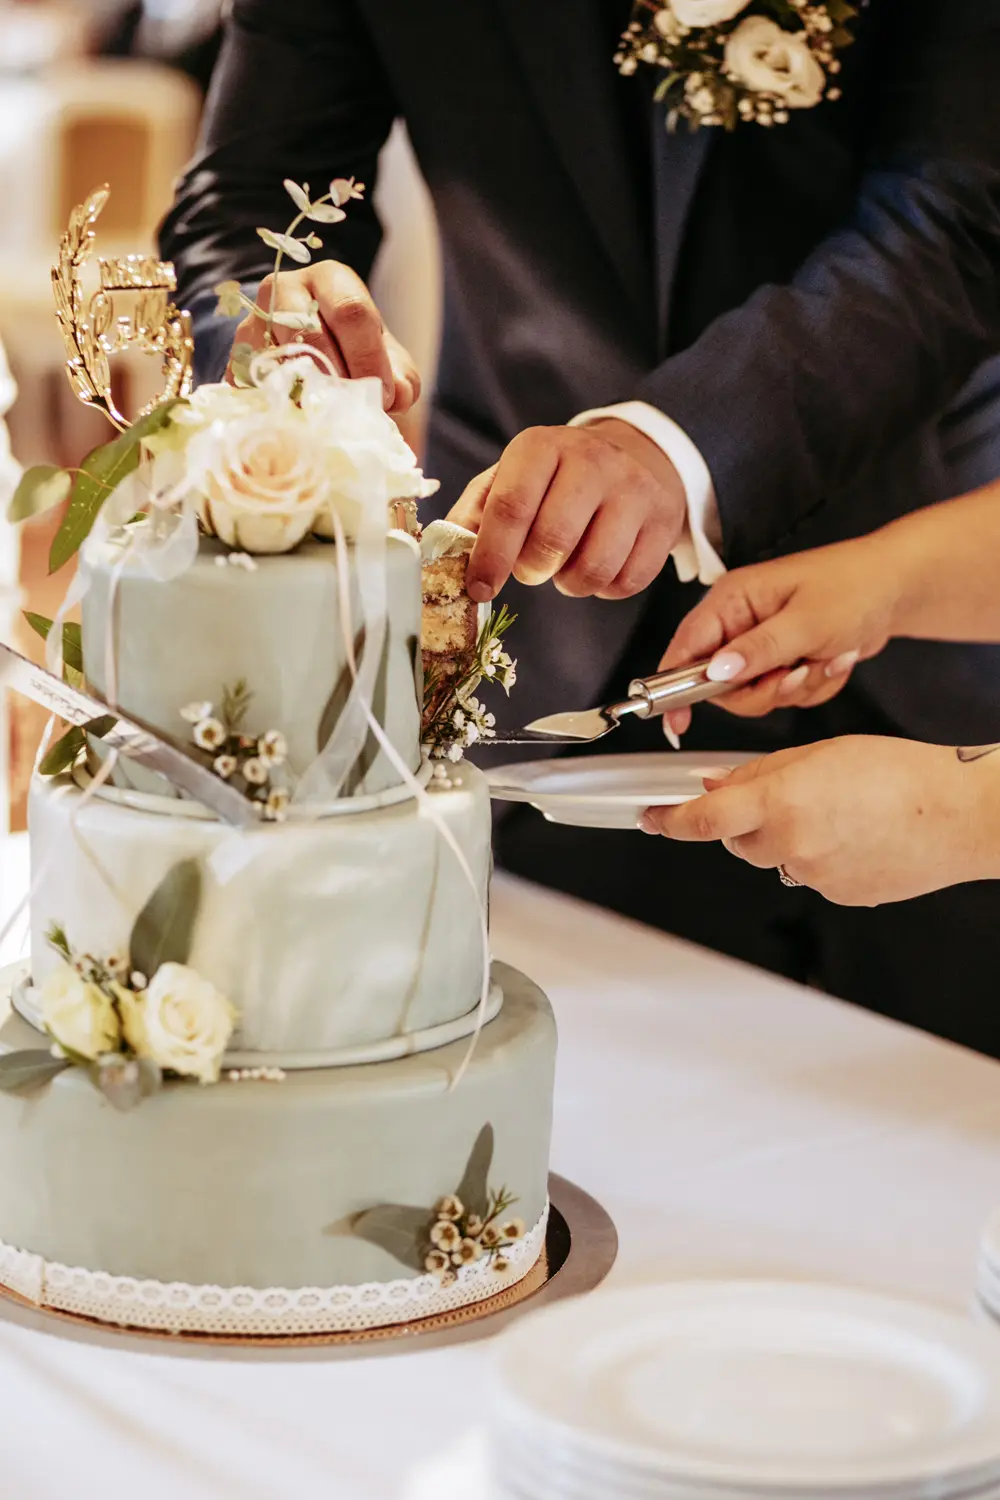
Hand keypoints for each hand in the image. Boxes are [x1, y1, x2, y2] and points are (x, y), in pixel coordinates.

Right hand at [228, 262, 420, 415]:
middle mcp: (284, 289)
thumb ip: (401, 379)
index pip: (350, 312)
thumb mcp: (390, 363)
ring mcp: (252, 321)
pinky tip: (297, 424)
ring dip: (303, 394)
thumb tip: (394, 395)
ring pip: (276, 358)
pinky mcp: (234, 358)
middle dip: (336, 378)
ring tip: (325, 419)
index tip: (382, 397)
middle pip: (308, 332)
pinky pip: (252, 384)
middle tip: (352, 410)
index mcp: (331, 280)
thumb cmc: (358, 357)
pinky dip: (276, 407)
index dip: (368, 359)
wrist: (316, 361)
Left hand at [447, 418, 686, 603]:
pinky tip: (598, 565)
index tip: (479, 588)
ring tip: (566, 565)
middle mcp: (592, 461)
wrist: (636, 455)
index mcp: (541, 446)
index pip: (510, 508)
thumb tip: (447, 556)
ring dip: (569, 584)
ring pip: (593, 569)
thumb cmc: (558, 478)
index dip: (490, 558)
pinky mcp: (663, 522)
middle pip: (552, 542)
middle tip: (531, 567)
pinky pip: (626, 583)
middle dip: (531, 571)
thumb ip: (475, 514)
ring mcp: (634, 490)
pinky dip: (604, 589)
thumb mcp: (511, 477)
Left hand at [639, 736, 989, 905]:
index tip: (651, 818)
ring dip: (783, 836)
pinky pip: (808, 874)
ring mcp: (814, 876)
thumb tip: (720, 786)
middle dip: (744, 819)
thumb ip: (762, 773)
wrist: (959, 815)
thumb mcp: (821, 754)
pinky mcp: (838, 894)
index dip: (669, 821)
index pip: (703, 819)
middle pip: (737, 839)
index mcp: (782, 801)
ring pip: (774, 858)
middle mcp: (792, 844)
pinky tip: (852, 835)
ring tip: (833, 811)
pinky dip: (817, 855)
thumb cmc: (902, 774)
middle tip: (780, 795)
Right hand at [657, 532, 901, 739]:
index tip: (677, 721)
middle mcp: (740, 622)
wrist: (897, 588)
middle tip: (794, 673)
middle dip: (763, 689)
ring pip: (756, 694)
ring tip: (822, 659)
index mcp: (733, 600)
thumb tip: (716, 672)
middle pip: (721, 684)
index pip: (686, 648)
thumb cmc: (854, 586)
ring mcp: (761, 643)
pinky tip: (831, 659)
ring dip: (795, 687)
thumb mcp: (806, 622)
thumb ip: (758, 650)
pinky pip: (784, 694)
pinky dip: (812, 686)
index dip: (675, 686)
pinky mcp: (783, 659)